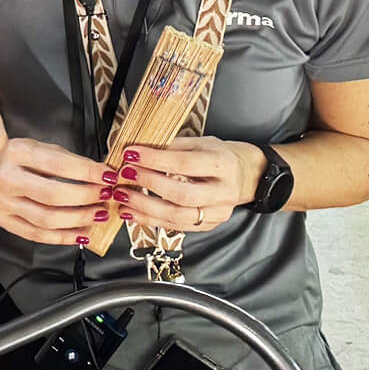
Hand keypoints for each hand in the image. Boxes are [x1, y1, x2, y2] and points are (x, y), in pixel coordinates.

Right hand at [0, 138, 115, 245]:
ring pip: (48, 219)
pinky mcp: (4, 220)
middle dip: (87, 197)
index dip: (88, 172)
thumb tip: (100, 174)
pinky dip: (64, 237)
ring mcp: (4, 203)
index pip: (58, 164)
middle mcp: (7, 178)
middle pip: (54, 195)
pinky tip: (82, 234)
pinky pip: (37, 235)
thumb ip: (65, 159)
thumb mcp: (36, 146)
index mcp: (16, 153)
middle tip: (106, 196)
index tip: (108, 176)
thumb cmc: (12, 157)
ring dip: (80, 219)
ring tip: (99, 215)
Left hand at [120, 136, 260, 233]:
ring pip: (178, 216)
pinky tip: (131, 212)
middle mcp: (223, 191)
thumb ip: (172, 146)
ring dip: (144, 207)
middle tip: (125, 175)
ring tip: (121, 197)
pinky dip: (150, 220)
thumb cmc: (219, 156)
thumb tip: (137, 148)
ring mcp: (218, 212)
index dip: (155, 159)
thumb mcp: (201, 142)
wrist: (247, 176)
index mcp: (222, 164)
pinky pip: (177, 226)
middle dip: (148, 184)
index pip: (185, 163)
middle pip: (182, 194)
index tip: (130, 153)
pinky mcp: (210, 225)